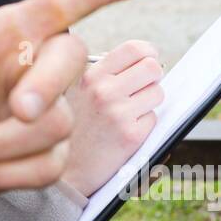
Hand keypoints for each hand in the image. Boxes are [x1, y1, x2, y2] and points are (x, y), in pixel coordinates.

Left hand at [0, 0, 158, 220]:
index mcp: (12, 31)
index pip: (66, 1)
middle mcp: (36, 65)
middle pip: (70, 61)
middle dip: (48, 86)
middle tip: (18, 111)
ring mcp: (47, 112)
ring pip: (55, 125)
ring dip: (2, 144)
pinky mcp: (46, 155)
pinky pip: (47, 167)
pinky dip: (6, 173)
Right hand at [61, 40, 164, 195]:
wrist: (62, 172)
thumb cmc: (70, 129)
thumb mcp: (75, 91)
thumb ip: (101, 74)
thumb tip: (142, 59)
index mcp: (90, 75)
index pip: (135, 49)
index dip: (147, 54)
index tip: (144, 64)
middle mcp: (103, 90)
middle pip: (153, 68)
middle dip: (152, 78)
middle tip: (140, 90)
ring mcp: (118, 112)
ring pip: (158, 93)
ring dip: (149, 103)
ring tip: (128, 115)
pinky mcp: (130, 136)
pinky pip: (153, 119)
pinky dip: (144, 126)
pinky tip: (124, 134)